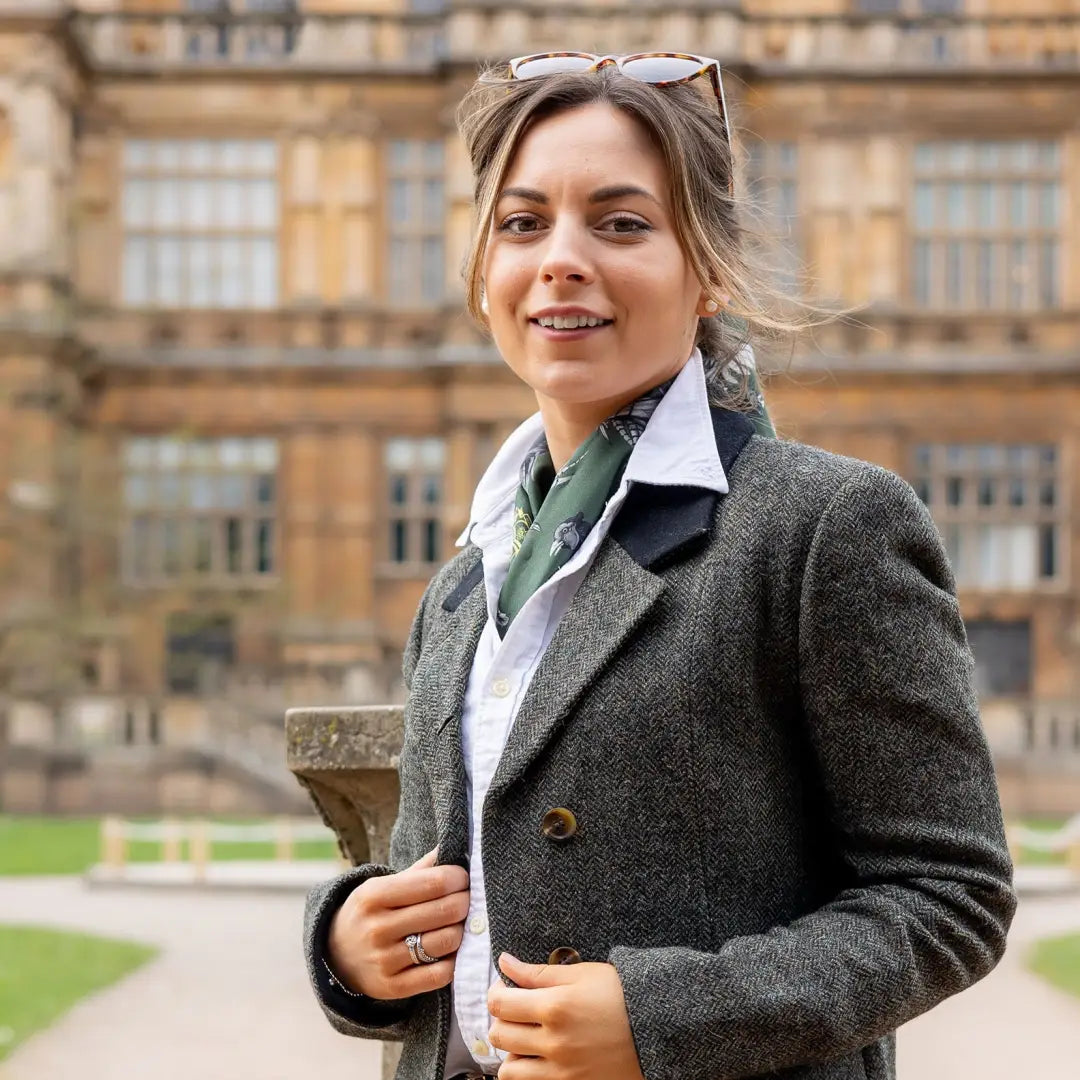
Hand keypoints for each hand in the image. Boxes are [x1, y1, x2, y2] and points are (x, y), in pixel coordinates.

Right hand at [327, 846, 469, 999]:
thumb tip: (452, 848)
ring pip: (447, 941)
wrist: (336, 957)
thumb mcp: (383, 886)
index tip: (463, 878)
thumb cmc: (370, 912)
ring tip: (459, 923)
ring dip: (461, 930)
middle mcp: (377, 928)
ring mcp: (384, 960)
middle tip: (468, 899)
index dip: (458, 878)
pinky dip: (453, 960)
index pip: (434, 882)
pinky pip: (440, 974)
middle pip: (445, 910)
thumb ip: (420, 870)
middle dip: (466, 901)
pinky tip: (449, 950)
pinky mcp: (393, 987)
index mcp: (374, 895)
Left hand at [487, 953, 645, 1079]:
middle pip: (499, 1035)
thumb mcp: (581, 974)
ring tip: (526, 1038)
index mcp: (555, 1007)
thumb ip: (537, 972)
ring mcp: (562, 1071)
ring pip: (509, 1070)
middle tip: (517, 1010)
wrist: (658, 1028)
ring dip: (511, 1052)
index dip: (496, 992)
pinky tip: (538, 1057)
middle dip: (502, 1019)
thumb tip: (505, 962)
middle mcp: (554, 1043)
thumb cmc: (620, 995)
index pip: (499, 1004)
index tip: (506, 988)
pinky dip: (527, 1073)